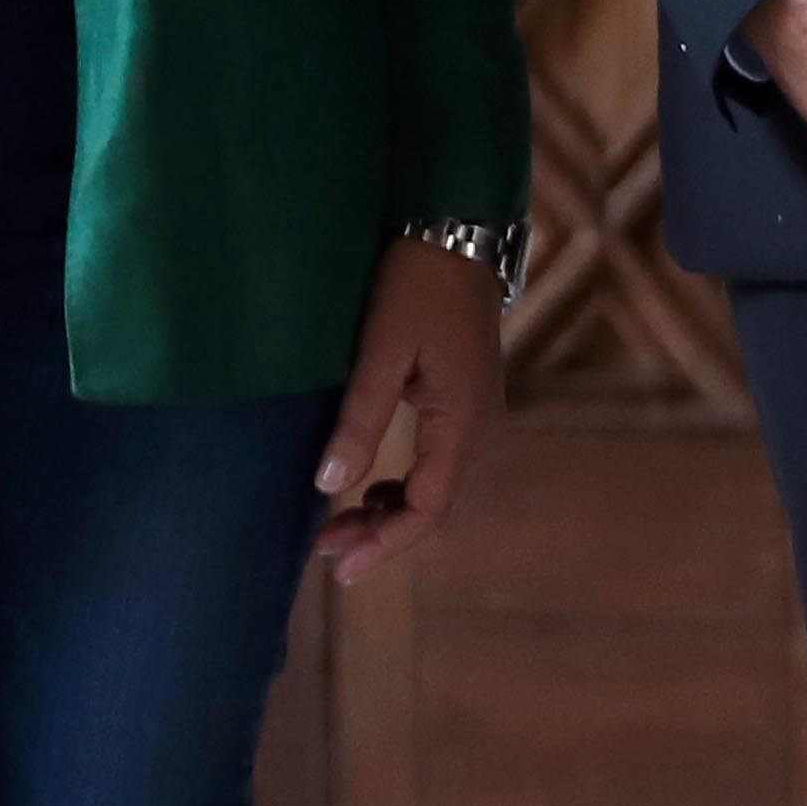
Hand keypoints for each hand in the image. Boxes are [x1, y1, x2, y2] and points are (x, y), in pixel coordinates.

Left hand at [313, 237, 503, 583]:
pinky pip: (439, 468)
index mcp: (462, 425)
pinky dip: (404, 489)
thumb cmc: (415, 287)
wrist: (456, 238)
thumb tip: (329, 487)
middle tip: (327, 553)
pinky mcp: (465, 409)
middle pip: (436, 510)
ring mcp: (477, 422)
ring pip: (438, 492)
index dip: (385, 544)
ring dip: (392, 516)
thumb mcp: (381, 351)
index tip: (341, 567)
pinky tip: (371, 491)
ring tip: (339, 529)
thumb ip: (359, 418)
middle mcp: (480, 433)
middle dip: (383, 537)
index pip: (428, 509)